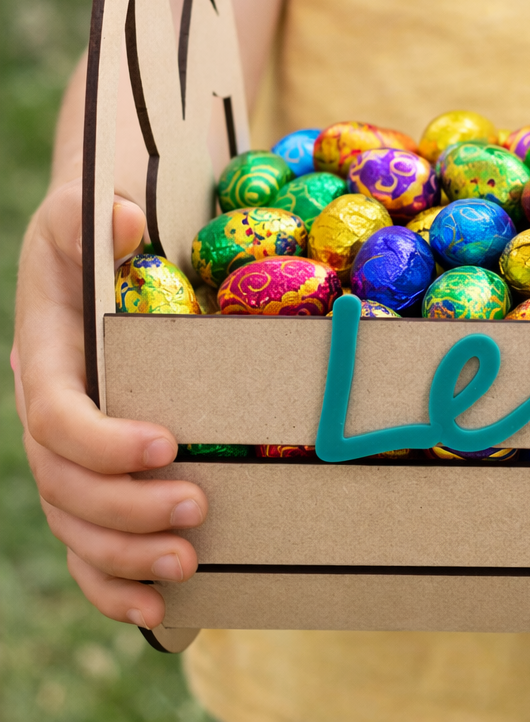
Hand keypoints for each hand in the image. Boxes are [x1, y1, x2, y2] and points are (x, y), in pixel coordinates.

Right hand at [13, 180, 207, 628]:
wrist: (98, 254)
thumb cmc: (93, 229)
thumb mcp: (86, 209)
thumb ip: (95, 216)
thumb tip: (123, 218)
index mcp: (45, 359)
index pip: (56, 414)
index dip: (102, 439)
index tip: (165, 443)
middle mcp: (49, 414)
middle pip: (66, 485)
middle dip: (127, 507)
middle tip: (196, 507)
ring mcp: (68, 452)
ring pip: (76, 525)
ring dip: (127, 555)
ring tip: (188, 563)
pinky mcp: (95, 475)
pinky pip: (88, 546)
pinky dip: (114, 584)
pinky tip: (159, 608)